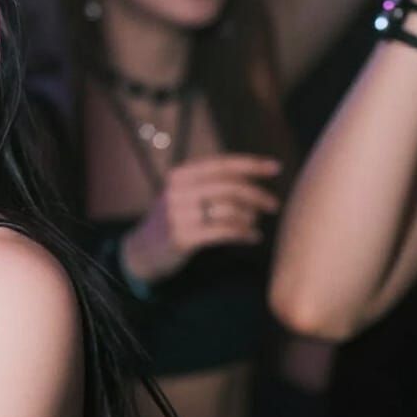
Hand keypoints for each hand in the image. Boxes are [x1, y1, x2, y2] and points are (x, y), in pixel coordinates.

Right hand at [122, 154, 281, 284]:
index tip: (275, 168)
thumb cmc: (172, 221)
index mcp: (178, 176)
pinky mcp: (182, 238)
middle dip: (258, 195)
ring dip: (250, 217)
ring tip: (255, 224)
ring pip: (229, 210)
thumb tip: (252, 177)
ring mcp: (178, 215)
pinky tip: (252, 237)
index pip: (221, 164)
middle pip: (229, 187)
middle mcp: (176, 192)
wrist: (140, 252)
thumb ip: (208, 184)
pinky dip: (244, 233)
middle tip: (273, 205)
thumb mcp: (181, 195)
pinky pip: (224, 232)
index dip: (251, 164)